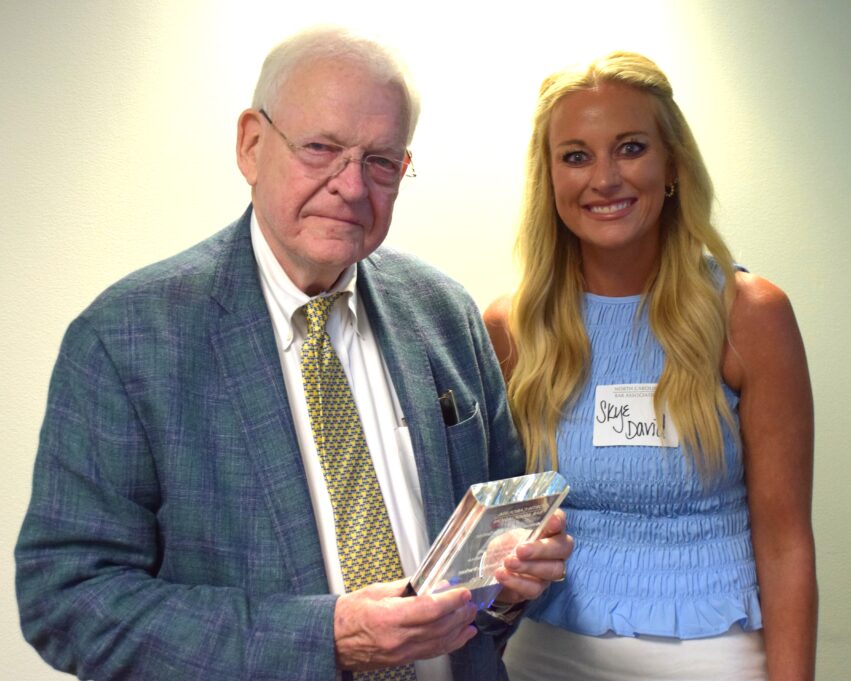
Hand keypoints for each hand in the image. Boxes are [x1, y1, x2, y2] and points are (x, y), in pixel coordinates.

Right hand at [334, 578, 477, 670]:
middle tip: (470, 602)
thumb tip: (428, 583)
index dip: (450, 600)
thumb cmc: (348, 615)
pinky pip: (433, 652)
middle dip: (459, 613)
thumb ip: (405, 587)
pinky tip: (462, 636)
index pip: (429, 609)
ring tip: (470, 616)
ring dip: (459, 628)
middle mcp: (398, 638)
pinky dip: (451, 644)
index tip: (462, 592)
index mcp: (389, 617)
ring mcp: (402, 652)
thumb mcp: (374, 591)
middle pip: (439, 626)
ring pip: (439, 641)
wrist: (332, 641)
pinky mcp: (403, 660)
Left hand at [493, 510, 571, 604]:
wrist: (493, 568)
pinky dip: (517, 582)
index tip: (551, 521)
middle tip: (520, 550)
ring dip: (529, 567)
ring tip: (508, 562)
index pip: (560, 522)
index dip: (558, 521)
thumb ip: (500, 518)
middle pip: (562, 548)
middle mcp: (554, 550)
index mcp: (548, 529)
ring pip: (552, 570)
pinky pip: (534, 588)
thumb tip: (484, 506)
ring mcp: (548, 571)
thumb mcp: (500, 528)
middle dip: (542, 549)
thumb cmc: (504, 543)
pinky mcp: (537, 588)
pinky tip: (502, 575)